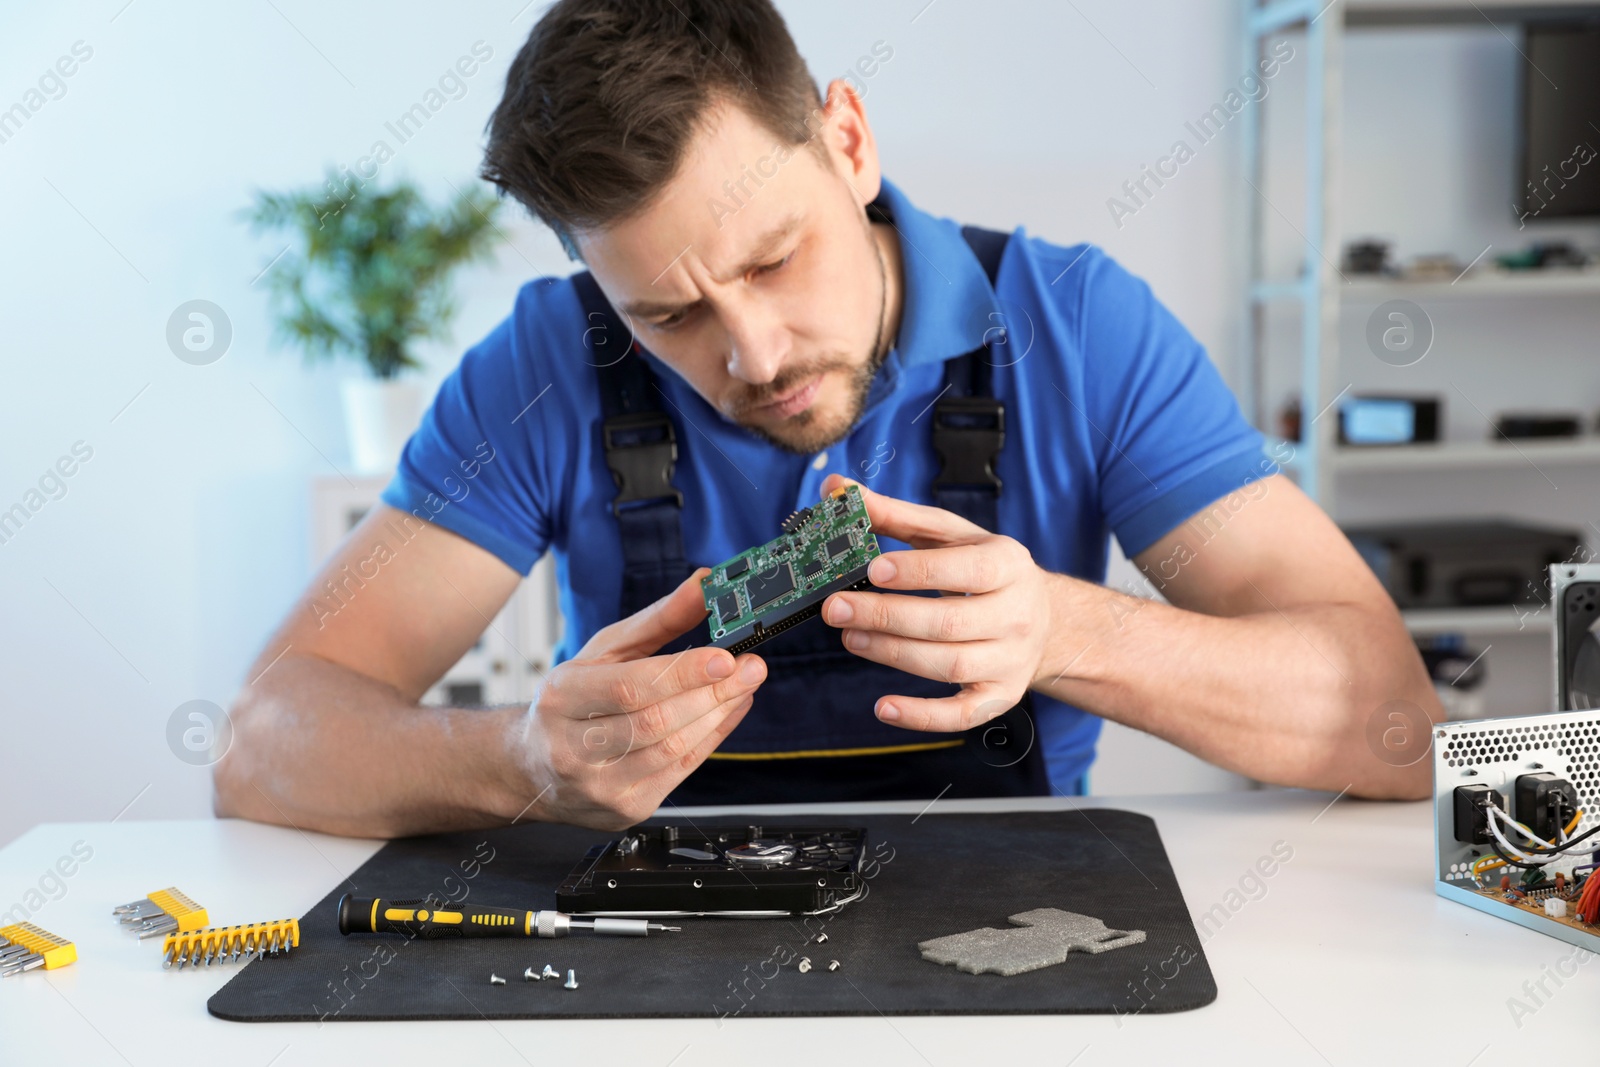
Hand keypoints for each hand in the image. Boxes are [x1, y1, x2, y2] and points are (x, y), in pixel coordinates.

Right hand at [517, 569, 766, 828]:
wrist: (531, 768)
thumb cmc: (570, 702)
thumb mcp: (603, 652)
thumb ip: (657, 620)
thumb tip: (703, 585)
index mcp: (562, 697)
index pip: (630, 687)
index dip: (683, 673)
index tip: (726, 655)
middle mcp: (574, 746)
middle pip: (656, 721)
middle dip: (713, 692)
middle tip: (751, 667)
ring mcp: (599, 785)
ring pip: (673, 750)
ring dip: (718, 715)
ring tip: (744, 686)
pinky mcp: (625, 808)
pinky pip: (680, 771)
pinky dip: (712, 739)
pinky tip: (729, 712)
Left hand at [819, 475, 1053, 732]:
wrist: (1043, 619)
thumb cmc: (981, 570)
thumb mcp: (948, 535)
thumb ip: (892, 514)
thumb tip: (835, 490)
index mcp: (1007, 564)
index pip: (967, 569)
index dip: (919, 572)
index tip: (872, 569)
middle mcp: (1016, 614)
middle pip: (949, 622)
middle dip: (887, 616)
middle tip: (835, 609)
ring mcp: (1011, 661)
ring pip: (951, 665)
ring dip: (893, 654)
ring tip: (849, 637)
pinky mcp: (999, 697)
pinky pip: (962, 715)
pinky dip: (922, 716)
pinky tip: (883, 707)